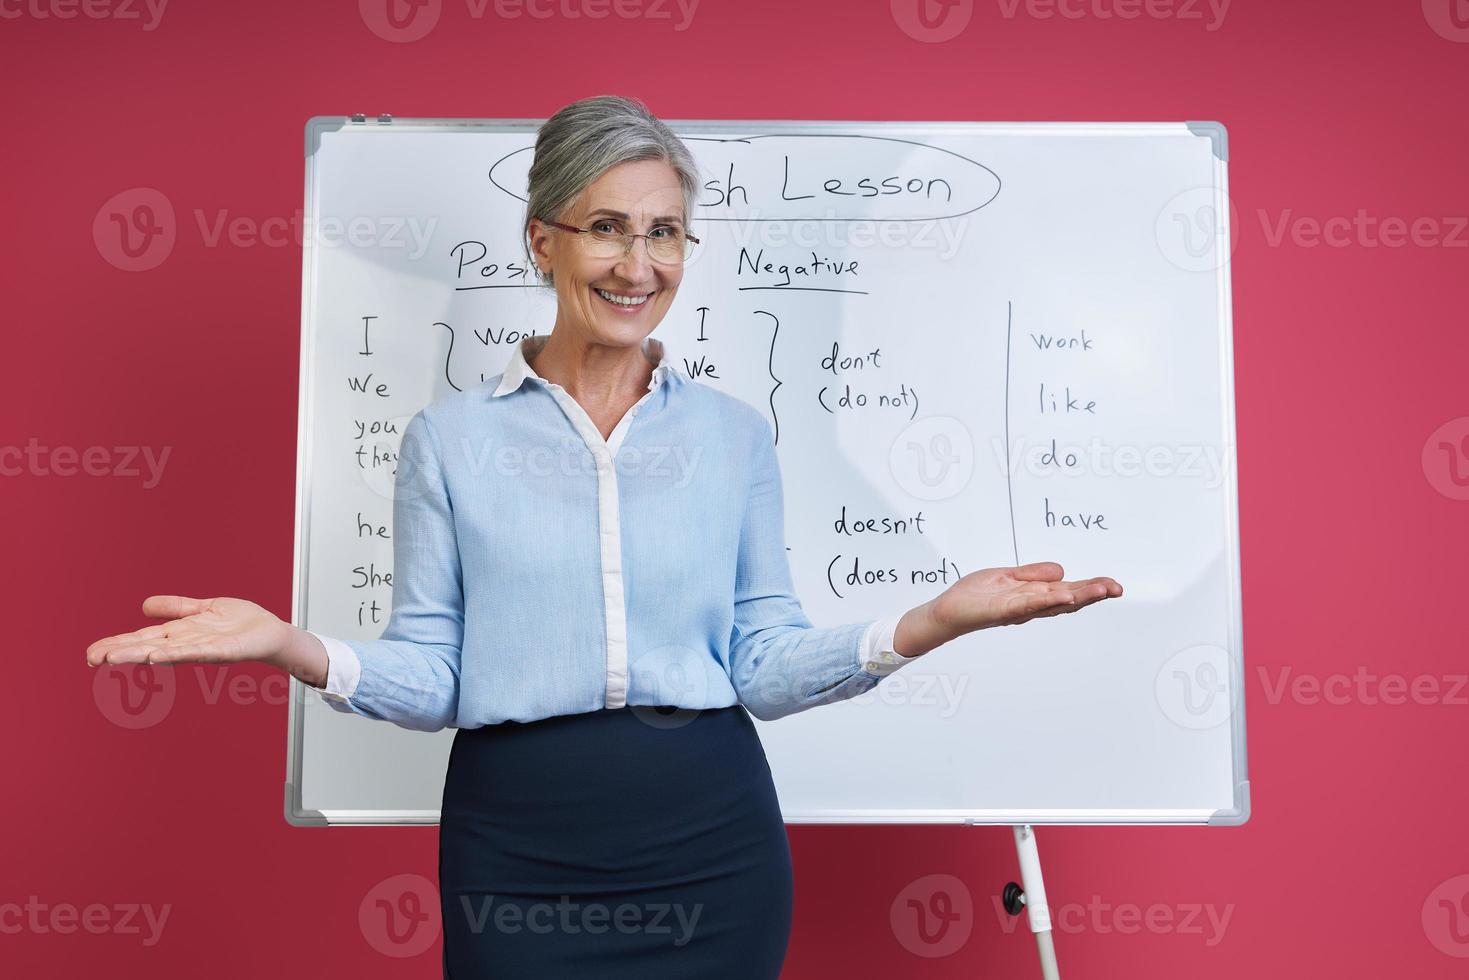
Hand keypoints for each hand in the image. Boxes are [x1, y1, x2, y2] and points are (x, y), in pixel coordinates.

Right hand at [84, 596, 320, 682]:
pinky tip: (158, 657)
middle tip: (92, 659)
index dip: (117, 644)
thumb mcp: (203, 609)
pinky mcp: (224, 650)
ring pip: (167, 652)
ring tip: (115, 659)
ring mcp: (205, 648)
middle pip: (148, 647)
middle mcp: (188, 643)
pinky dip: (178, 654)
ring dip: (141, 655)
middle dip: (120, 652)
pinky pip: (198, 653)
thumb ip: (176, 608)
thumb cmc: (242, 622)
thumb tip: (144, 606)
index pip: (142, 638)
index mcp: (181, 632)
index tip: (91, 653)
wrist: (272, 631)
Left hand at [895, 562, 1122, 656]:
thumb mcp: (1009, 576)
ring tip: (1099, 590)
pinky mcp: (1001, 610)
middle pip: (1067, 599)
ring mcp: (1018, 609)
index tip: (1114, 585)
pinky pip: (1027, 605)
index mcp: (1034, 596)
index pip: (1068, 591)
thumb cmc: (976, 595)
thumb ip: (1034, 573)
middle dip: (1093, 593)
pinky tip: (1063, 597)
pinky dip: (1046, 601)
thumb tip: (1061, 571)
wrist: (948, 610)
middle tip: (1117, 588)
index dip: (1091, 589)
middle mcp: (1030, 606)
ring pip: (1052, 602)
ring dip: (1077, 596)